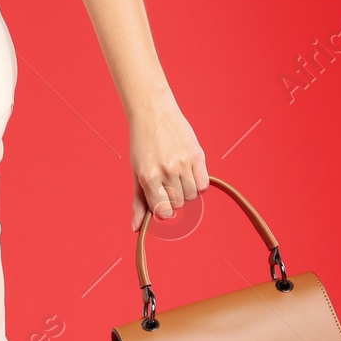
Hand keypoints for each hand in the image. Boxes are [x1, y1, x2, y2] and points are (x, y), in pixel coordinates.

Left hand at [129, 98, 208, 232]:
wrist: (153, 112)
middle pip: (178, 204)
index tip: (160, 201)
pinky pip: (204, 184)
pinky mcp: (198, 154)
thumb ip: (138, 202)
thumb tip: (136, 229)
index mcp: (149, 176)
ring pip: (192, 195)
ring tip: (177, 175)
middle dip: (173, 198)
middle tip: (166, 182)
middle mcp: (167, 170)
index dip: (163, 209)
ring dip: (186, 191)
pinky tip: (189, 173)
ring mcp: (184, 162)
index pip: (163, 211)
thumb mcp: (136, 173)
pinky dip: (198, 184)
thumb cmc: (142, 144)